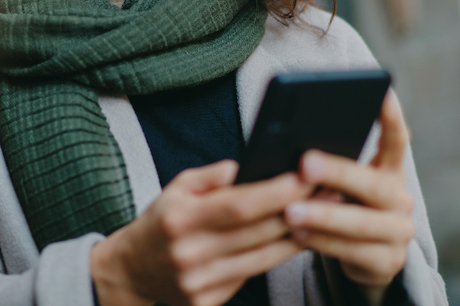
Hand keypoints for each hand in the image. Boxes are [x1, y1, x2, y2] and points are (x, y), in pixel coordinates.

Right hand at [91, 159, 311, 305]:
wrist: (131, 270)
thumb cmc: (161, 221)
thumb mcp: (176, 187)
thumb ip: (211, 177)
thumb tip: (245, 166)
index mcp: (181, 218)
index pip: (239, 205)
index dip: (276, 192)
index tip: (305, 176)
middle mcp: (189, 253)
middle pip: (257, 233)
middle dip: (297, 210)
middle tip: (328, 191)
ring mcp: (199, 282)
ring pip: (262, 259)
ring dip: (296, 237)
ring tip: (323, 215)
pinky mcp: (207, 302)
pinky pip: (251, 276)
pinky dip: (274, 258)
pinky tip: (293, 241)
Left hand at [283, 93, 414, 297]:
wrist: (365, 259)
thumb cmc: (342, 207)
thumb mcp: (341, 185)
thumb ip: (329, 166)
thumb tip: (290, 149)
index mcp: (390, 171)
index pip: (397, 139)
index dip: (391, 116)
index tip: (382, 91)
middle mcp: (400, 198)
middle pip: (373, 184)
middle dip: (338, 172)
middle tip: (305, 163)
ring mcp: (398, 232)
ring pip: (361, 223)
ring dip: (323, 216)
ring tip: (290, 211)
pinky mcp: (387, 262)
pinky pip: (352, 252)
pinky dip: (322, 243)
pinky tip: (297, 235)